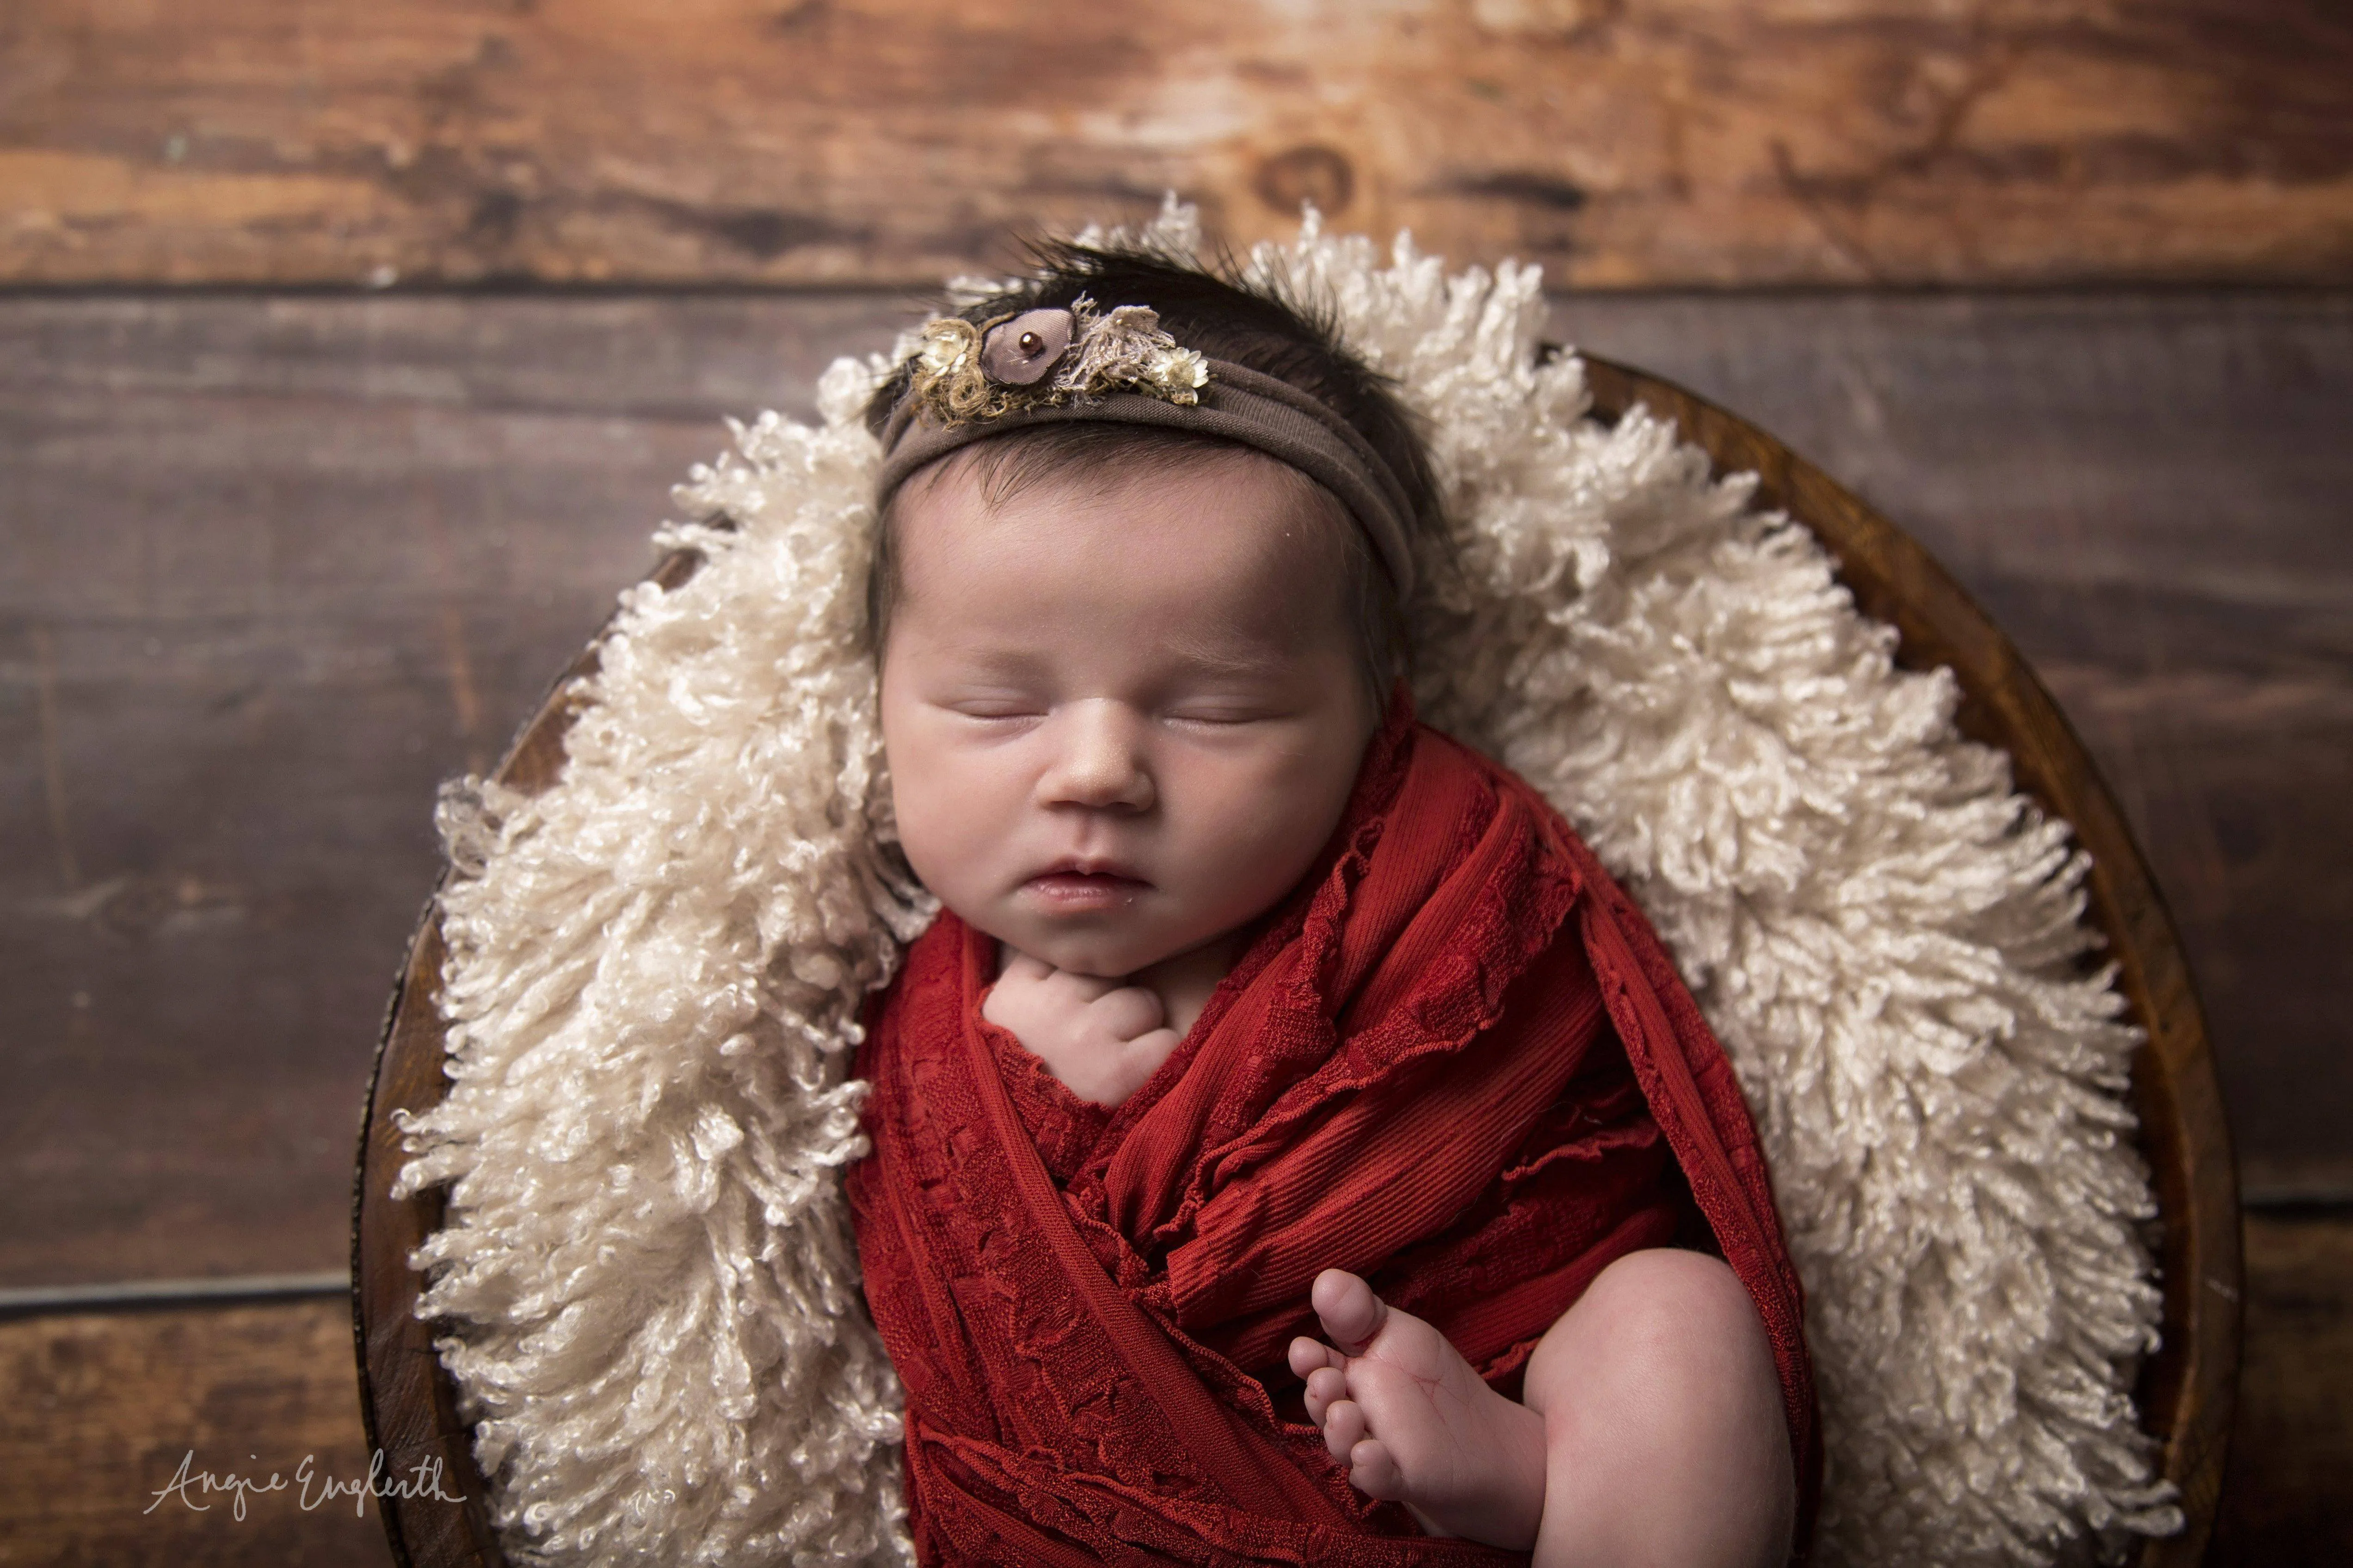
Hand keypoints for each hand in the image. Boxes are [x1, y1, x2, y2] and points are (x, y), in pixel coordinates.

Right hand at [981, 950, 1181, 1107]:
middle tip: (1094, 1047)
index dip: (1082, 982)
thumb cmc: (1019, 1099)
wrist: (1019, 1176)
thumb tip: (1052, 936)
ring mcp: (1082, 1038)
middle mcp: (1044, 1010)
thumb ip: (1027, 980)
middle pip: (1109, 972)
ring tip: (1112, 1069)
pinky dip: (1160, 1063)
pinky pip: (1164, 1041)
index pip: (1065, 952)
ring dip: (1140, 1031)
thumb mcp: (1000, 1033)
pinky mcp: (1119, 1072)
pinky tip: (1135, 1084)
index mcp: (1009, 998)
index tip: (1077, 1008)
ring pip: (1142, 1002)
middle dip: (1114, 1001)